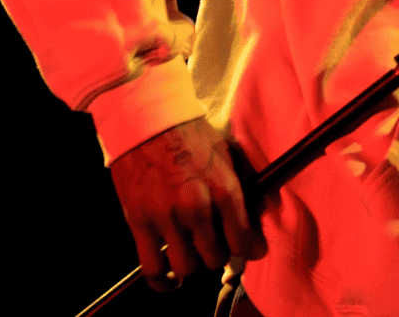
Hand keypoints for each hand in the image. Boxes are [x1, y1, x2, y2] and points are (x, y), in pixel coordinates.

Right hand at [106, 117, 266, 291]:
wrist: (145, 116)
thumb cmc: (188, 131)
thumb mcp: (226, 152)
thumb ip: (244, 186)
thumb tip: (259, 217)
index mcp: (223, 188)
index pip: (244, 240)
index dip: (249, 249)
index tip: (249, 249)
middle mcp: (196, 207)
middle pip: (216, 258)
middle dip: (219, 253)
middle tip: (216, 242)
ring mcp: (165, 218)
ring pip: (188, 267)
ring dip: (193, 263)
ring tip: (192, 250)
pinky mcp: (139, 222)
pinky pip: (153, 268)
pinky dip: (163, 281)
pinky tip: (171, 279)